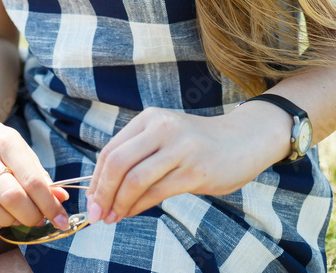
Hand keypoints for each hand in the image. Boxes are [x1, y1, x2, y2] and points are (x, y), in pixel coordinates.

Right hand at [0, 114, 69, 235]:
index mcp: (7, 142)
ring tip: (17, 218)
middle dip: (30, 216)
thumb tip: (61, 200)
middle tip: (38, 220)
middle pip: (10, 195)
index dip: (49, 205)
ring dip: (8, 221)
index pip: (32, 179)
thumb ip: (40, 176)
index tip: (61, 220)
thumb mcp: (21, 150)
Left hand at [86, 104, 290, 223]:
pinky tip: (132, 213)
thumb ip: (139, 154)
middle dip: (102, 193)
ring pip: (135, 180)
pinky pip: (157, 192)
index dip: (97, 179)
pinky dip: (139, 207)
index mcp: (150, 118)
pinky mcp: (196, 171)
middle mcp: (163, 128)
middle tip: (98, 214)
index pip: (111, 150)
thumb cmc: (198, 144)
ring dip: (119, 204)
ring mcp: (180, 148)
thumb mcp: (165, 137)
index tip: (92, 200)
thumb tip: (105, 188)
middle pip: (118, 163)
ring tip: (113, 217)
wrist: (243, 140)